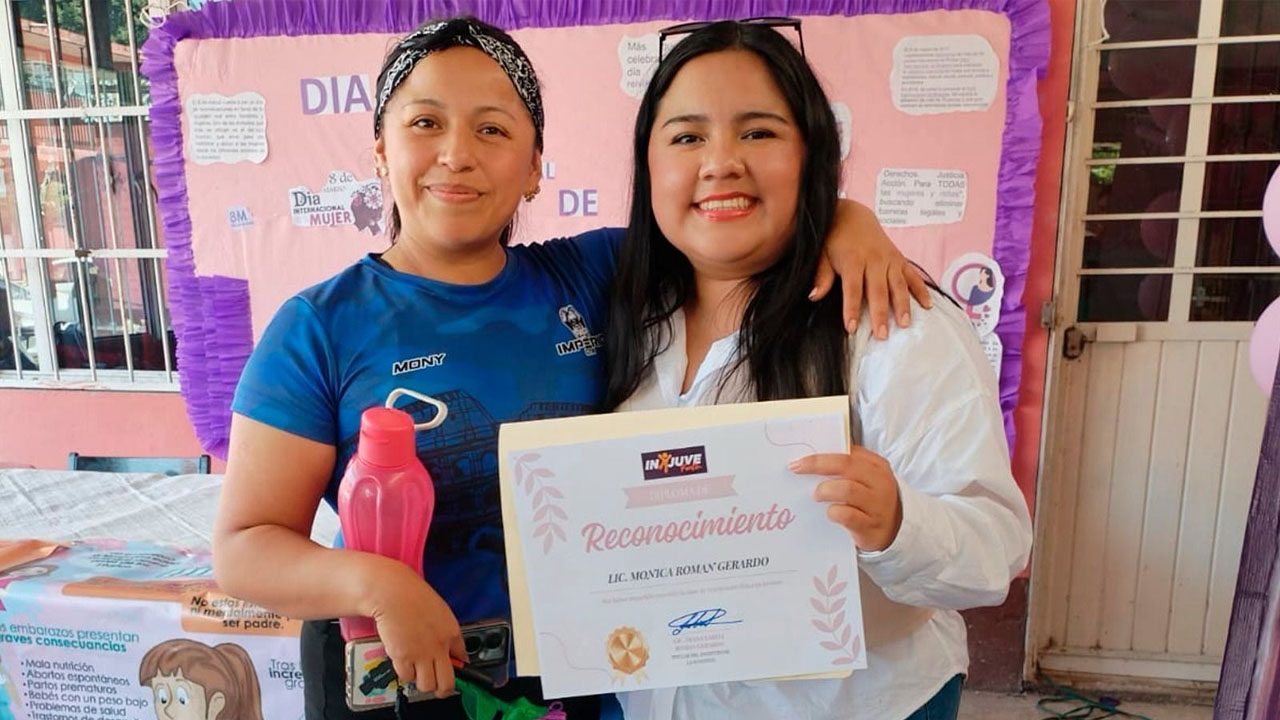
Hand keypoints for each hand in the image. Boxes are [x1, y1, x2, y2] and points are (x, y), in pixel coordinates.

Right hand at [365, 561, 466, 697]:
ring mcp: (421, 654)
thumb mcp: (440, 612)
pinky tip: (403, 661)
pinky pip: (407, 677)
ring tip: (417, 672)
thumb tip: (454, 651)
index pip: (463, 659)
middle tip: (437, 687)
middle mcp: (439, 647)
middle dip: (443, 689)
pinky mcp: (402, 657)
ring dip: (422, 682)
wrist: (392, 592)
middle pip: (447, 683)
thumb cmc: (414, 596)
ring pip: (427, 686)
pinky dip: (405, 673)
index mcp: (452, 632)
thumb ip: (447, 633)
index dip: (458, 669)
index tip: (452, 670)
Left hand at [791, 450, 902, 551]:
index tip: (799, 458)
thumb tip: (813, 458)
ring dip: (825, 490)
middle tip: (797, 469)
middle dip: (817, 464)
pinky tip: (830, 513)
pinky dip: (834, 512)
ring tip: (816, 495)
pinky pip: (848, 515)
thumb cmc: (871, 500)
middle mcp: (879, 482)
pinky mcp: (870, 526)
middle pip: (846, 465)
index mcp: (876, 466)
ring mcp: (877, 504)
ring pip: (847, 489)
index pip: (848, 452)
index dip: (821, 454)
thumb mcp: (866, 479)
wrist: (894, 532)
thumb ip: (847, 467)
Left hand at [811, 200, 932, 337]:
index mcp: (853, 260)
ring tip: (905, 324)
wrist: (852, 215)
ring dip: (903, 305)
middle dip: (880, 314)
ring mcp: (889, 260)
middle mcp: (874, 260)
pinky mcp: (900, 259)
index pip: (852, 289)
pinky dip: (921, 290)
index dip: (852, 309)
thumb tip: (814, 296)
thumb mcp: (822, 255)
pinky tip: (927, 306)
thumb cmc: (834, 239)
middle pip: (878, 291)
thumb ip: (822, 276)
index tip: (851, 328)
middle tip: (882, 335)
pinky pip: (913, 276)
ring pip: (898, 285)